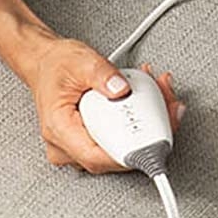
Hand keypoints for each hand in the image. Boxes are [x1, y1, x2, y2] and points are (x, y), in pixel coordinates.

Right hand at [26, 37, 186, 174]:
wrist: (46, 63)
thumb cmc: (57, 65)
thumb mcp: (81, 61)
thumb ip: (102, 75)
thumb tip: (121, 89)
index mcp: (59, 129)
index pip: (97, 156)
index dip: (128, 155)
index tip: (153, 146)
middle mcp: (67, 145)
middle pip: (114, 154)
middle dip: (149, 131)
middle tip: (171, 107)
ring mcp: (78, 146)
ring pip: (120, 146)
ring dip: (146, 123)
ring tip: (161, 92)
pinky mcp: (90, 140)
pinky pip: (118, 139)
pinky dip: (138, 120)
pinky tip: (149, 99)